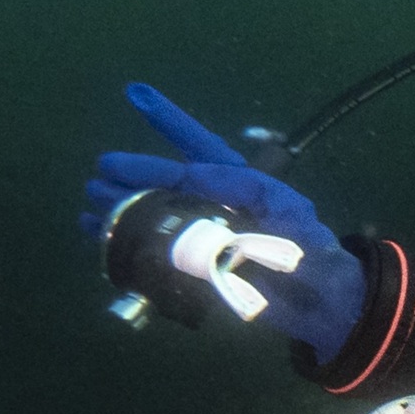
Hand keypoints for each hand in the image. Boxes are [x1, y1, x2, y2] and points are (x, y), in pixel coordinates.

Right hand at [84, 84, 365, 362]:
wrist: (324, 309)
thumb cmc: (318, 265)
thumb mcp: (297, 235)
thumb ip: (254, 214)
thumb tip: (199, 199)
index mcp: (251, 191)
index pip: (206, 159)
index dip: (173, 133)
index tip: (137, 105)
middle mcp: (225, 207)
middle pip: (175, 184)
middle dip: (139, 176)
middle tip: (100, 170)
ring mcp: (209, 235)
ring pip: (159, 213)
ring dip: (125, 206)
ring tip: (90, 203)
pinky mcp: (198, 265)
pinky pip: (155, 248)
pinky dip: (125, 240)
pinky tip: (95, 233)